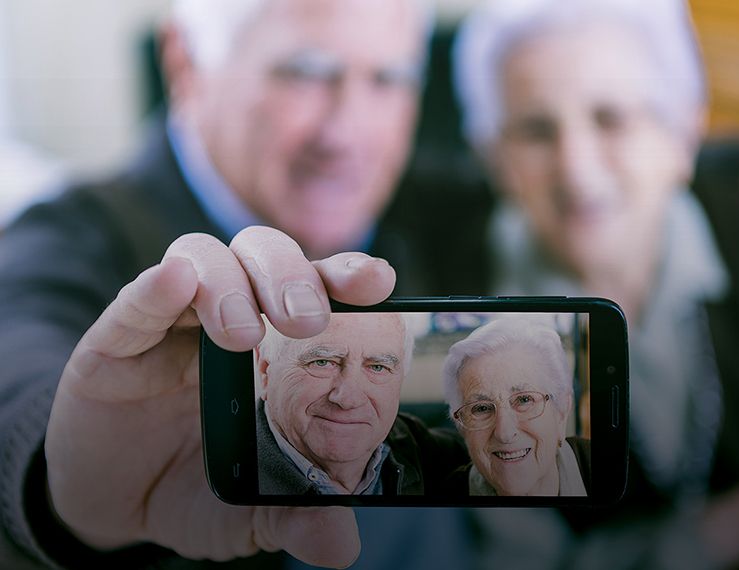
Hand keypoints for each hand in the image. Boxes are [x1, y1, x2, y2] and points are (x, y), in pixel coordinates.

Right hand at [44, 226, 395, 565]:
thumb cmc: (197, 487)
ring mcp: (172, 322)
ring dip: (230, 284)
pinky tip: (174, 284)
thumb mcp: (250, 509)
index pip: (318, 287)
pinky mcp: (117, 339)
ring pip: (206, 257)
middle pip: (265, 255)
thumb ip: (293, 517)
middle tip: (308, 319)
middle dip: (292, 274)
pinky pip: (137, 300)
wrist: (116, 501)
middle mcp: (231, 316)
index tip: (379, 281)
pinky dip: (157, 287)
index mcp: (278, 345)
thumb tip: (341, 544)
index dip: (347, 274)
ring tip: (241, 334)